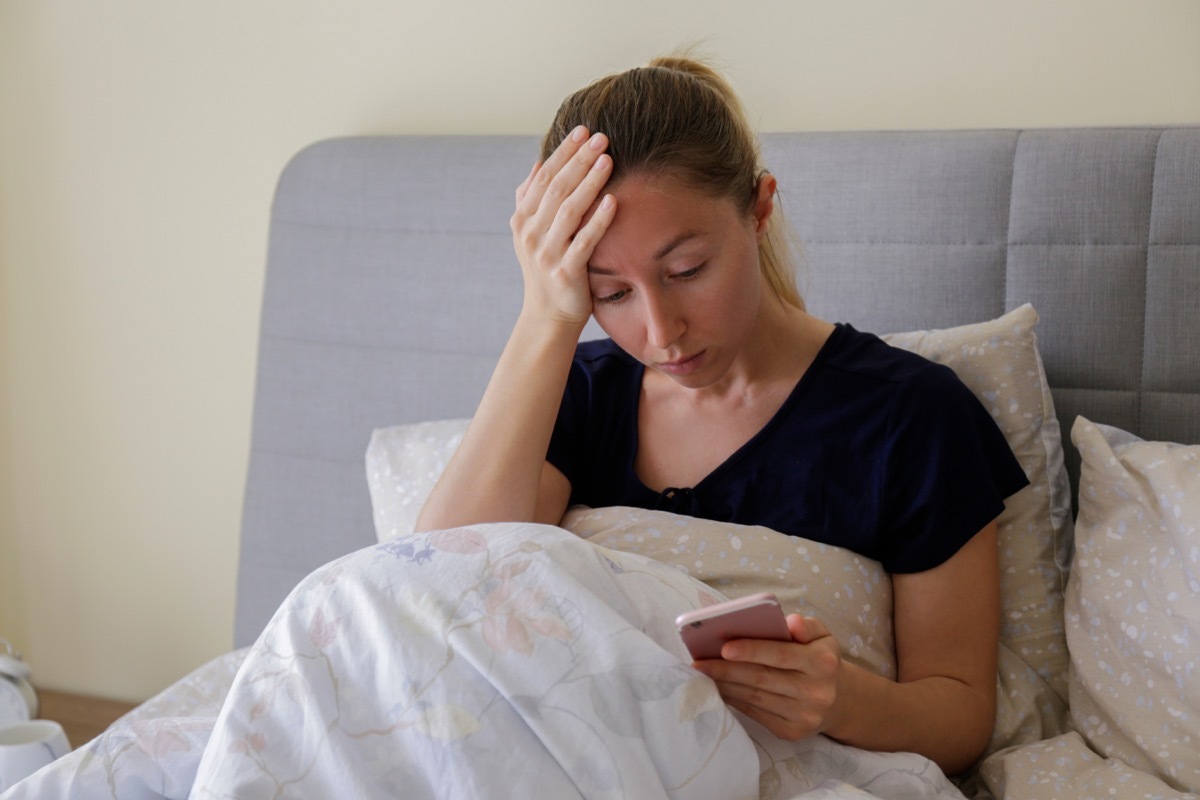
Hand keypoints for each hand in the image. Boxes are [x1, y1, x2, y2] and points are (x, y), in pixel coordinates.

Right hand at [511, 125, 616, 326]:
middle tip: (601, 137)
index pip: (543, 176)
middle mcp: (530, 233)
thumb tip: (537, 163)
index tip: (583, 130)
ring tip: (607, 160)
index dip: (563, 151)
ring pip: (568, 210)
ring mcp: (547, 253)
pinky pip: (584, 242)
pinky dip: (598, 221)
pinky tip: (613, 201)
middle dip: (579, 160)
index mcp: (523, 218)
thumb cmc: (547, 267)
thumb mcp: (532, 232)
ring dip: (589, 183)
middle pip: (556, 188)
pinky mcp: (566, 273)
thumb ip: (532, 198)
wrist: (549, 315)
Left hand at [691, 614, 845, 740]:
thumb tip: (790, 622)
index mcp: (823, 663)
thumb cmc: (820, 658)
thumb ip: (806, 625)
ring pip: (755, 698)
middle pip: (762, 678)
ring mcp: (804, 716)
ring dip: (725, 685)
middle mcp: (816, 692)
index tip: (723, 647)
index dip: (751, 651)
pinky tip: (719, 688)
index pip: (781, 655)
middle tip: (698, 662)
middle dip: (726, 670)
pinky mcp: (791, 732)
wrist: (838, 700)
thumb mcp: (822, 635)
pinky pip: (755, 713)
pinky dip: (734, 699)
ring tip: (702, 674)